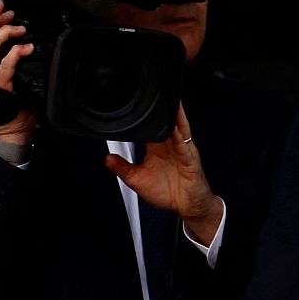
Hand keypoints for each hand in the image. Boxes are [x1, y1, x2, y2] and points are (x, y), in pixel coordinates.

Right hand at [0, 0, 35, 140]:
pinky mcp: (0, 85)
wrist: (9, 129)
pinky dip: (17, 52)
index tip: (0, 11)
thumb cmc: (7, 106)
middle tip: (3, 7)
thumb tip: (14, 42)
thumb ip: (0, 61)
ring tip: (19, 28)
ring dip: (4, 32)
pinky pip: (6, 63)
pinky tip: (26, 47)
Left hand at [105, 105, 222, 240]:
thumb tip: (108, 159)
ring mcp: (181, 150)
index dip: (144, 116)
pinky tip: (175, 125)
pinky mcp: (190, 158)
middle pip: (165, 121)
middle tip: (154, 92)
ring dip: (174, 114)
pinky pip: (185, 143)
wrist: (187, 207)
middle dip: (161, 108)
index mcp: (157, 148)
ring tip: (168, 100)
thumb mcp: (137, 180)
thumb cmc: (168, 193)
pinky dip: (180, 133)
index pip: (150, 126)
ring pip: (178, 127)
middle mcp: (170, 146)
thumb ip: (123, 169)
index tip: (135, 105)